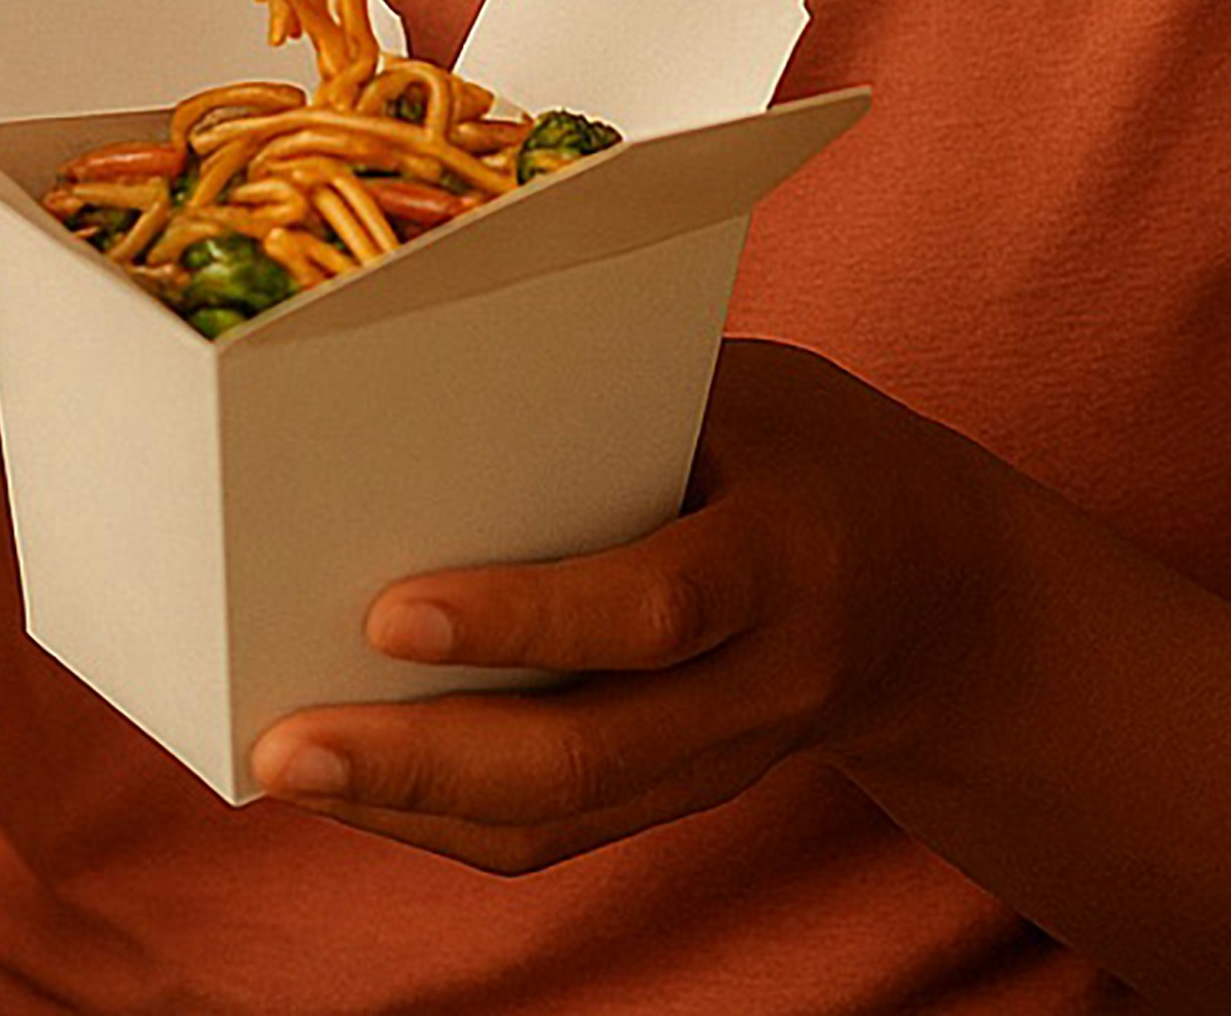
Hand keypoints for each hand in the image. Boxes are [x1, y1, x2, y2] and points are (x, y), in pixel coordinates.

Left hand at [246, 339, 999, 872]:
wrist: (946, 597)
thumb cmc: (813, 452)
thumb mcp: (750, 394)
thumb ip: (615, 412)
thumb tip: (419, 417)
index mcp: (788, 555)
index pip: (657, 607)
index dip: (527, 620)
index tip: (391, 612)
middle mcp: (765, 682)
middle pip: (588, 753)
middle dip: (422, 758)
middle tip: (284, 745)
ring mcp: (727, 760)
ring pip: (560, 821)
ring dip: (409, 808)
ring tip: (284, 769)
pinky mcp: (684, 797)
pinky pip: (557, 835)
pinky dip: (441, 820)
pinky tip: (353, 786)